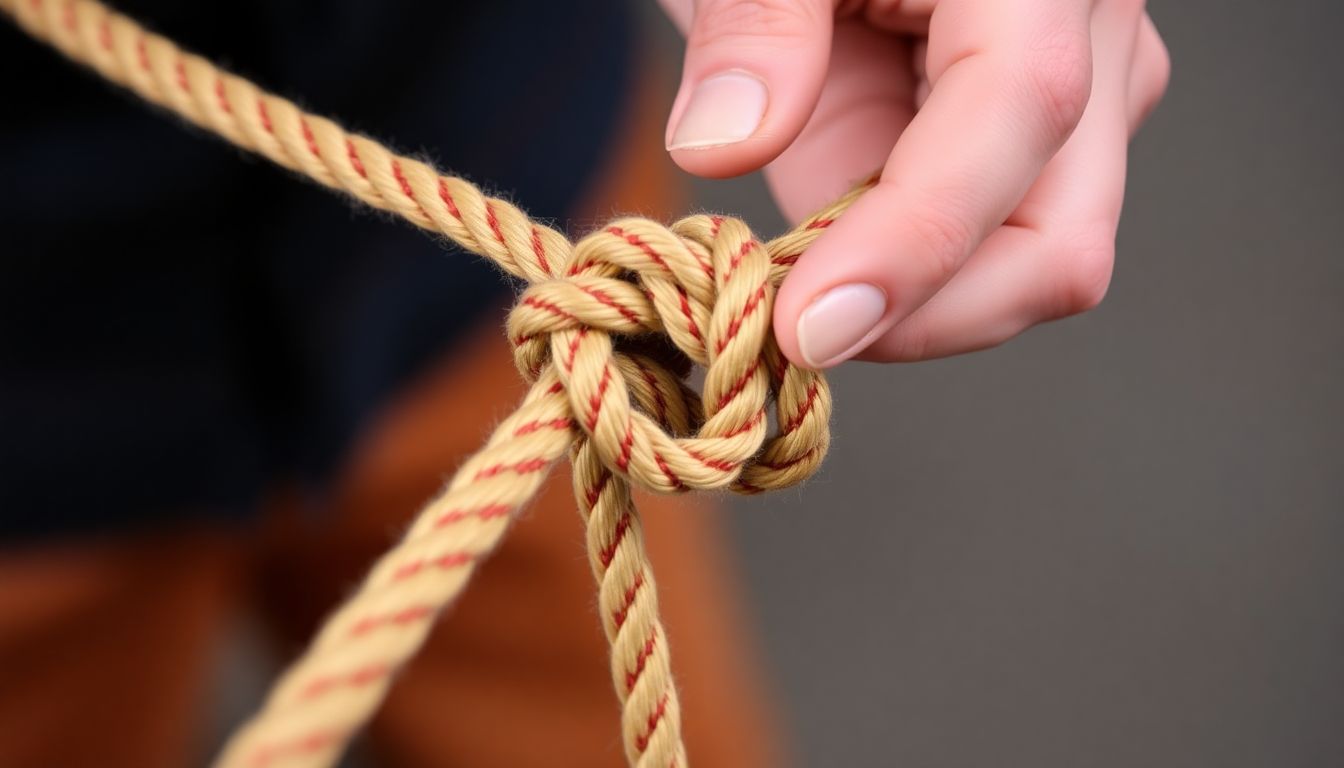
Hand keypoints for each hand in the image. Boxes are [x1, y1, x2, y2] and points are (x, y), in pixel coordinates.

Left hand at [658, 0, 1168, 366]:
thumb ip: (750, 22)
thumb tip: (719, 147)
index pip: (1017, 110)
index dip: (915, 240)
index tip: (807, 327)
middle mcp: (1093, 35)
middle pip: (1060, 237)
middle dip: (924, 313)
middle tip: (790, 329)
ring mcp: (1079, 100)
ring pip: (1032, 261)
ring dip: (913, 304)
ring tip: (794, 279)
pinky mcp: (1031, 147)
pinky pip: (987, 247)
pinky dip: (906, 279)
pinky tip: (828, 259)